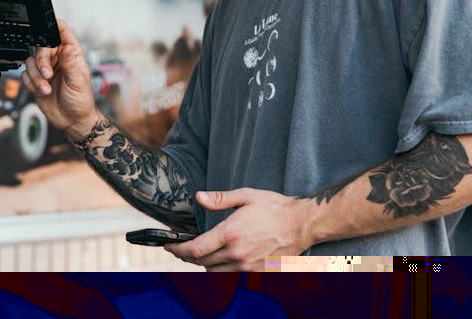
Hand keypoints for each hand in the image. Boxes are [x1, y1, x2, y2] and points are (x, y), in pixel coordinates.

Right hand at [21, 19, 97, 139]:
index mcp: (71, 53)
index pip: (61, 32)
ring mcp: (45, 69)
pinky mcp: (36, 80)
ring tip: (46, 88)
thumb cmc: (81, 100)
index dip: (53, 27)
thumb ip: (70, 63)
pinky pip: (25, 75)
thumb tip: (67, 47)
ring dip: (36, 77)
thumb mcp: (78, 80)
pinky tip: (42, 91)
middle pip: (41, 47)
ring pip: (30, 61)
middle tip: (47, 74)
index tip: (47, 31)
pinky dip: (31, 84)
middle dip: (41, 61)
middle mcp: (57, 58)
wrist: (72, 120)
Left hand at [164, 188, 313, 270]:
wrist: (302, 224)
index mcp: (230, 234)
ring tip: (197, 252)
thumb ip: (219, 199)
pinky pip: (229, 275)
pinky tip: (217, 258)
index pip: (195, 249)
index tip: (169, 246)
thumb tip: (198, 197)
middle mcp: (236, 253)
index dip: (177, 249)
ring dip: (201, 263)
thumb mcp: (245, 196)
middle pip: (201, 261)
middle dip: (186, 255)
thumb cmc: (274, 207)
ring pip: (213, 271)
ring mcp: (247, 266)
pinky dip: (219, 268)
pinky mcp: (256, 272)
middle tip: (179, 248)